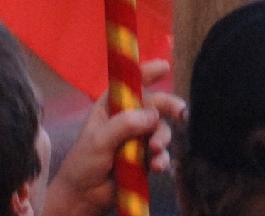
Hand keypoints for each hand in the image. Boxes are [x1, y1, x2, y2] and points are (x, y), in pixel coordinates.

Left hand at [41, 60, 187, 215]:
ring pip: (161, 130)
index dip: (147, 72)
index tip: (164, 67)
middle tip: (181, 114)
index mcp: (112, 106)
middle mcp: (128, 118)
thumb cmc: (83, 162)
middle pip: (155, 105)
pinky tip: (158, 166)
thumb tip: (154, 116)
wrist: (84, 196)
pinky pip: (161, 153)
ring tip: (155, 150)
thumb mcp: (98, 140)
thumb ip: (124, 125)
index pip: (131, 83)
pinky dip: (163, 158)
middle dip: (170, 107)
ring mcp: (138, 138)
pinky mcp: (145, 158)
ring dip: (162, 138)